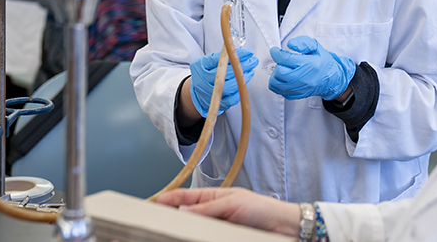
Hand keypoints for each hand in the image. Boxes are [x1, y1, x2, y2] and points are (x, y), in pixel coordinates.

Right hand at [156, 187, 300, 236]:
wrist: (283, 228)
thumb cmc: (262, 209)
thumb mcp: (233, 203)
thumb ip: (207, 208)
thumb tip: (182, 210)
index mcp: (211, 199)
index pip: (183, 197)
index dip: (167, 199)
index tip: (153, 204)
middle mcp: (209, 215)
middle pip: (183, 217)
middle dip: (169, 218)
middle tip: (155, 222)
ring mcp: (213, 229)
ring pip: (190, 231)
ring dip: (181, 231)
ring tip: (169, 232)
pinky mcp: (219, 239)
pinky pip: (202, 238)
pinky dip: (193, 237)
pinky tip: (187, 236)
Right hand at [189, 48, 257, 117]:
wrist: (196, 91)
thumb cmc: (205, 73)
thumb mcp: (209, 61)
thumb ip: (222, 55)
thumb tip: (238, 50)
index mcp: (200, 66)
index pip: (219, 59)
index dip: (235, 55)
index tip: (248, 53)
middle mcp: (202, 80)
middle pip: (224, 74)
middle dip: (242, 67)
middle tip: (252, 61)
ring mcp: (208, 93)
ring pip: (228, 87)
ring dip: (243, 79)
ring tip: (250, 72)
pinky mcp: (216, 104)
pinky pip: (230, 99)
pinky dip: (239, 91)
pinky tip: (244, 83)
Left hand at [269, 36, 355, 100]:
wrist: (332, 79)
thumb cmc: (323, 62)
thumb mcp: (316, 47)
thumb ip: (303, 43)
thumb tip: (290, 44)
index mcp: (309, 64)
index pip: (286, 59)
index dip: (276, 53)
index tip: (275, 51)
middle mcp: (304, 78)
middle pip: (279, 72)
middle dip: (277, 65)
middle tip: (281, 61)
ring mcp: (301, 88)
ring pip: (277, 84)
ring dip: (275, 75)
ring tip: (282, 70)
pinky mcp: (298, 95)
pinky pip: (280, 92)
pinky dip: (278, 84)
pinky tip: (284, 78)